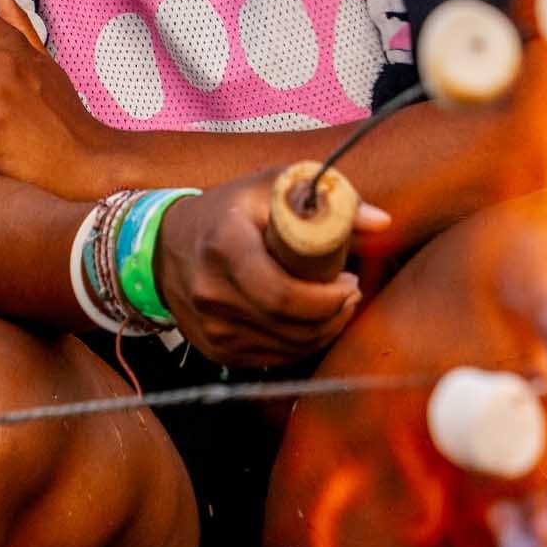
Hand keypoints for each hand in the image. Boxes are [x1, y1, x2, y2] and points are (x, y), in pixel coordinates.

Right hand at [153, 173, 388, 368]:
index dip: (326, 298)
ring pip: (285, 348)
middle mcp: (212, 292)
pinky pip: (271, 358)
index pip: (283, 293)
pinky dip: (299, 344)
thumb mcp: (271, 188)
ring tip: (335, 305)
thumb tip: (381, 221)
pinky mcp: (215, 349)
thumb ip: (329, 200)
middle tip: (350, 294)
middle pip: (289, 325)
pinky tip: (309, 322)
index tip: (350, 282)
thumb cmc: (227, 212)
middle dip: (333, 315)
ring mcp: (211, 327)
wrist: (165, 246)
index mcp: (225, 246)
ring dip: (322, 332)